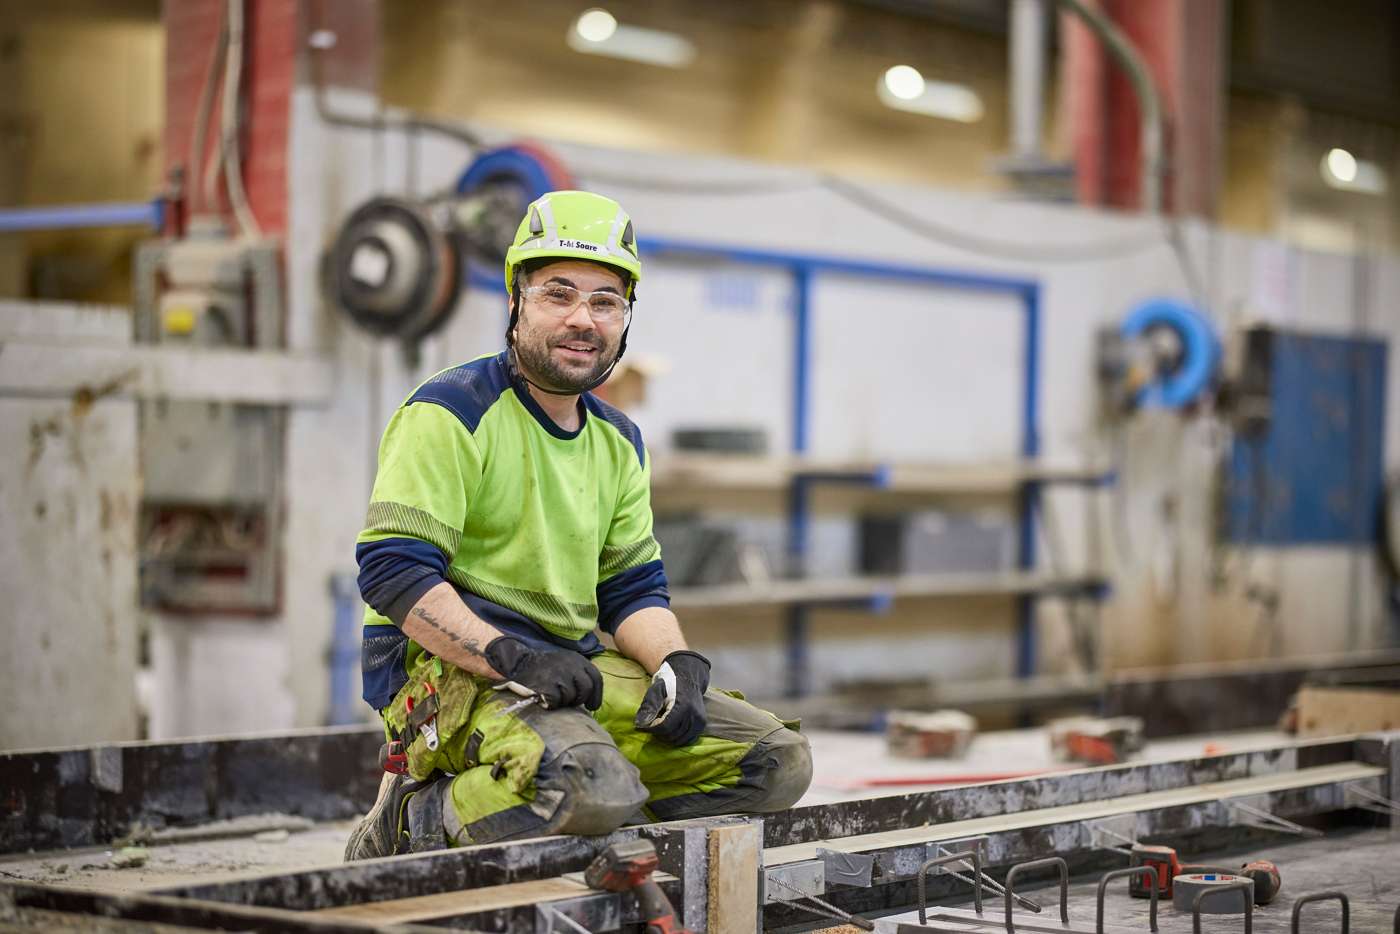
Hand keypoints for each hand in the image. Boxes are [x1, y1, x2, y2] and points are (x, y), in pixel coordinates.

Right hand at [484, 637, 603, 710]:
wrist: (520, 663)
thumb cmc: (546, 669)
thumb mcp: (567, 663)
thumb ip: (582, 670)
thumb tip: (598, 674)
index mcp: (577, 659)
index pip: (596, 678)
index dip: (596, 695)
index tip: (593, 706)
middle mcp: (570, 664)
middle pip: (586, 689)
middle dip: (579, 699)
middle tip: (570, 702)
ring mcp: (558, 674)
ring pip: (571, 698)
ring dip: (563, 701)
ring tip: (553, 694)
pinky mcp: (546, 685)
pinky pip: (557, 702)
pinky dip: (551, 704)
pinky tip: (545, 697)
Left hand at [633, 651, 709, 745]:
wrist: (688, 679)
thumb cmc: (669, 684)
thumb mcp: (655, 691)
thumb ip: (647, 707)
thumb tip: (638, 724)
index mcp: (682, 706)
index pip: (664, 727)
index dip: (651, 729)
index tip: (640, 727)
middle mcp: (693, 716)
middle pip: (671, 735)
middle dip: (657, 733)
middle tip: (650, 726)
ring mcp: (699, 721)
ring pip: (678, 740)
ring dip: (666, 737)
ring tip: (660, 727)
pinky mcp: (702, 725)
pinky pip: (688, 740)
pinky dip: (678, 739)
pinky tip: (671, 731)